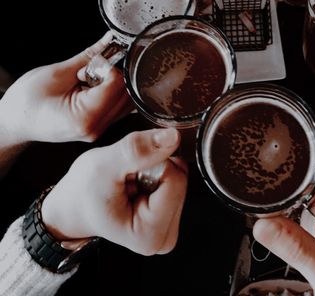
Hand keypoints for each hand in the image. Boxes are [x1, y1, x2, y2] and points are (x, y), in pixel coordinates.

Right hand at [0, 36, 132, 146]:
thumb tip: (110, 40)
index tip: (91, 65)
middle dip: (113, 75)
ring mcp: (97, 130)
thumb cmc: (26, 103)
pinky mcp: (97, 126)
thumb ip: (89, 56)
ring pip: (125, 100)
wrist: (13, 122)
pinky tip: (90, 89)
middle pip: (126, 93)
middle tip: (88, 72)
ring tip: (87, 82)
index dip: (108, 67)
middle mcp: (96, 128)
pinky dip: (110, 91)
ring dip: (113, 84)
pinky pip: (117, 106)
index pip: (118, 84)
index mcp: (86, 117)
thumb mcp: (58, 72)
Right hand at [41, 128, 187, 254]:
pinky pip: (175, 181)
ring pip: (179, 177)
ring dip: (154, 171)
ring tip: (128, 182)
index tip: (127, 174)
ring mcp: (168, 229)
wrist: (73, 205)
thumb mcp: (104, 165)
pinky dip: (157, 175)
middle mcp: (164, 238)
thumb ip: (138, 149)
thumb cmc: (82, 192)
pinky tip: (136, 184)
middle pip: (180, 179)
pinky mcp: (169, 218)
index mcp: (150, 234)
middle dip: (154, 168)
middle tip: (126, 179)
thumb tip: (172, 137)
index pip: (175, 179)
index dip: (152, 164)